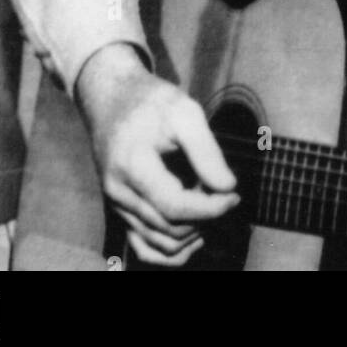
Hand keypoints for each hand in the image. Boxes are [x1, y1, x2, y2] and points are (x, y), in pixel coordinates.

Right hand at [76, 43, 239, 266]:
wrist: (112, 97)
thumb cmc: (150, 101)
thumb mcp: (184, 112)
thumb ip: (206, 151)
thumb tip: (227, 188)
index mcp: (132, 166)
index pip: (175, 207)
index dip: (210, 208)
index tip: (234, 195)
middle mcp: (118, 193)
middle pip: (170, 228)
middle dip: (205, 217)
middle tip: (223, 193)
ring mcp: (116, 205)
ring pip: (160, 244)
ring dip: (193, 233)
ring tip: (210, 206)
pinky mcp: (119, 210)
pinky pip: (144, 248)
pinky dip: (171, 250)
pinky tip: (195, 232)